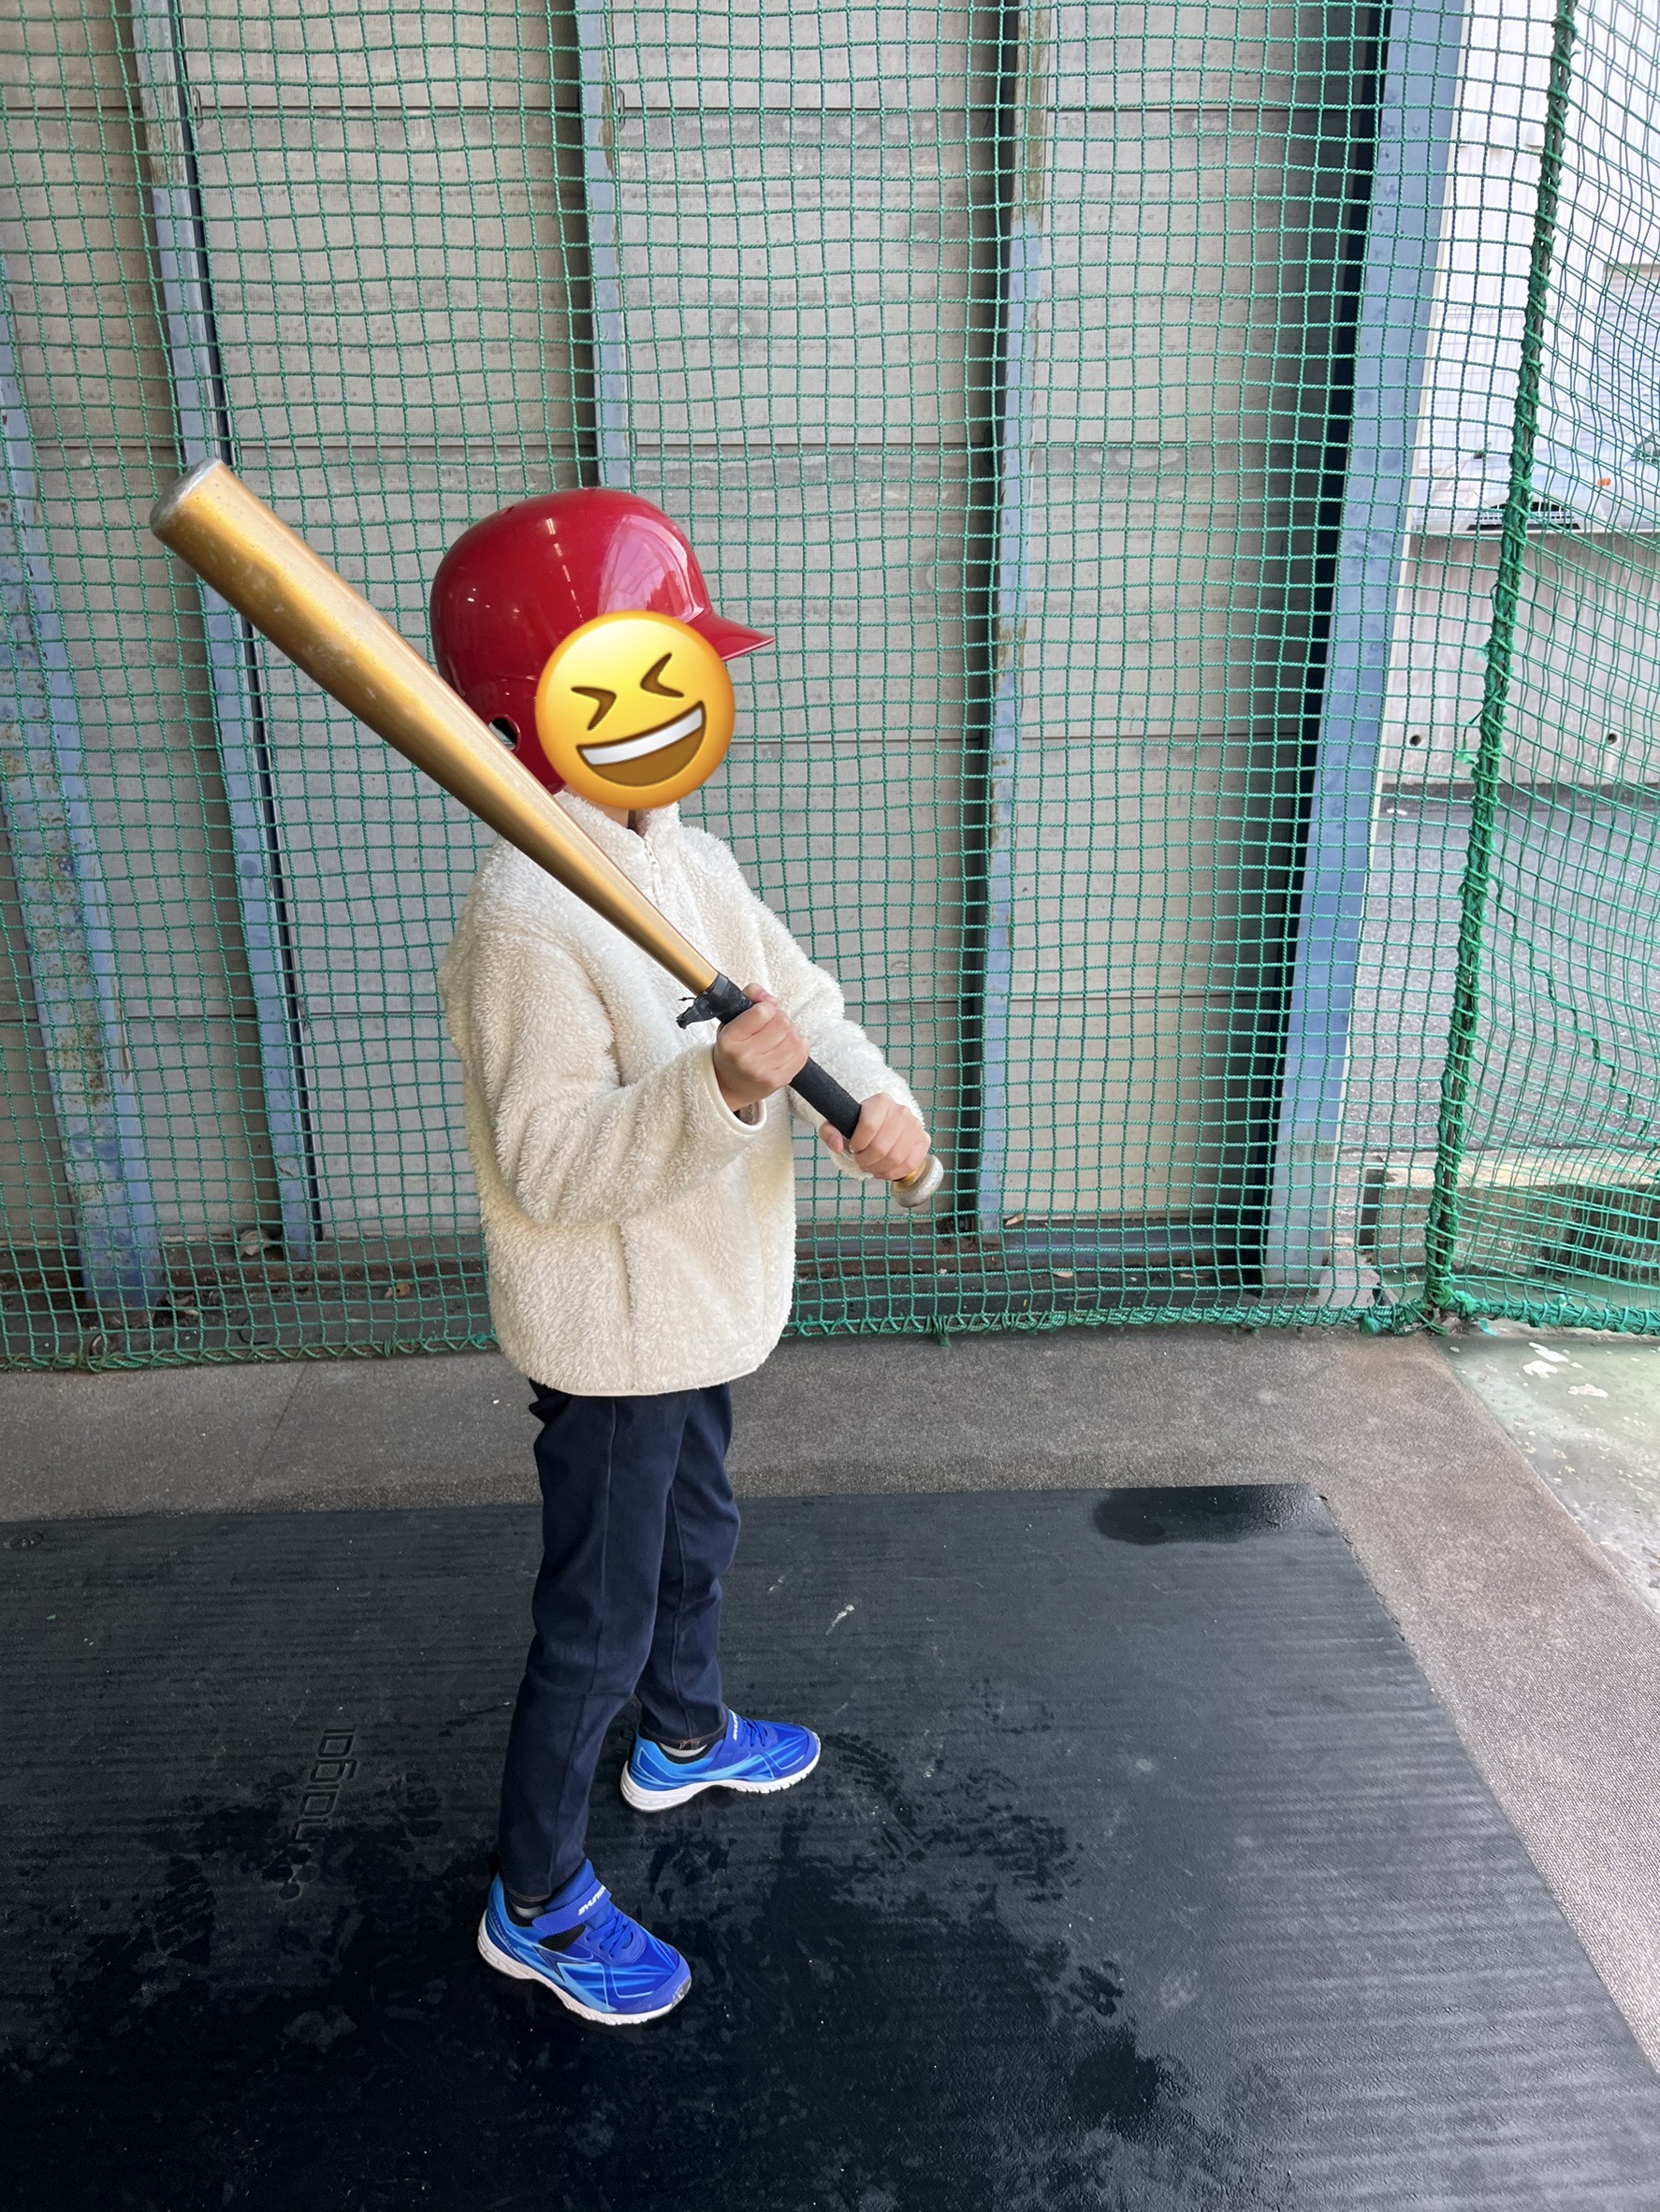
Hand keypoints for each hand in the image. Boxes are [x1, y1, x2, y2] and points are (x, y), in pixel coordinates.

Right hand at [710, 985, 808, 1112]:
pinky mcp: (777, 1081)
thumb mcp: (731, 1020)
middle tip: (772, 1025)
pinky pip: (801, 1056)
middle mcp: (745, 1057)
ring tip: (779, 1036)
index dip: (767, 1007)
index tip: (763, 1012)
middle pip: (782, 1023)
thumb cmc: (732, 1049)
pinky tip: (789, 1046)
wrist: (729, 1084)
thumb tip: (769, 998)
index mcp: (730, 1039)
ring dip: (790, 1033)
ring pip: (794, 1039)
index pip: (762, 1012)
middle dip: (780, 1019)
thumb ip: (749, 997)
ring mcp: (762, 1071)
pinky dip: (799, 1046)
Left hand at [820, 1094, 929, 1182]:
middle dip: (866, 1160)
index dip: (858, 1144)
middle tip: (860, 1161)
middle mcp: (901, 1111)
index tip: (853, 1147)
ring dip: (879, 1169)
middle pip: (882, 1147)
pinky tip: (884, 1171)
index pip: (869, 1126)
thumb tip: (836, 1145)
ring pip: (896, 1158)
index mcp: (881, 1101)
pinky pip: (910, 1164)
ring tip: (871, 1166)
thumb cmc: (859, 1124)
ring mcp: (914, 1125)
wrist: (881, 1121)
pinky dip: (894, 1173)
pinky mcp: (923, 1139)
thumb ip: (829, 1132)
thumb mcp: (838, 1123)